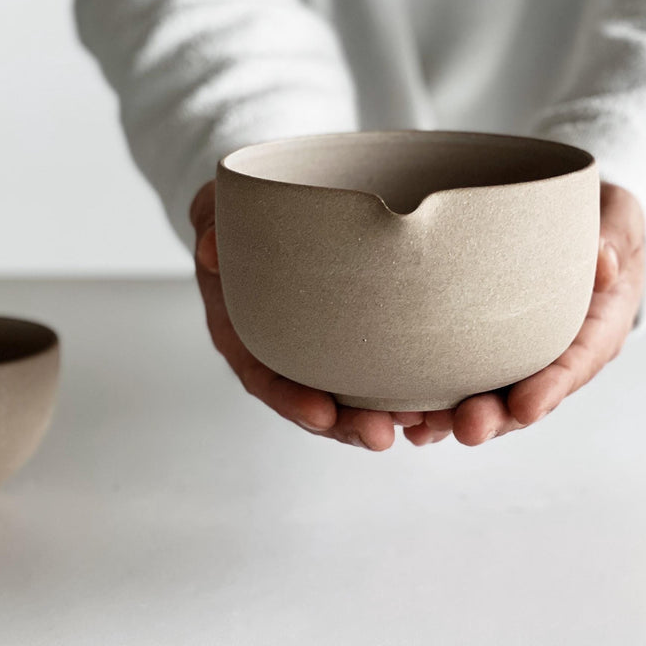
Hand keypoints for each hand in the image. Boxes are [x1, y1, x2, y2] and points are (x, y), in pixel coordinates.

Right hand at [191, 180, 419, 450]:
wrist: (260, 210)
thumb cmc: (236, 213)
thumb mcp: (215, 212)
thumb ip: (211, 228)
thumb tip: (211, 249)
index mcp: (243, 331)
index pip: (262, 377)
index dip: (290, 400)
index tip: (321, 416)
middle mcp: (281, 350)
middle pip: (311, 401)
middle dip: (346, 425)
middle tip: (381, 435)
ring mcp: (317, 348)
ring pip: (348, 396)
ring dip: (382, 415)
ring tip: (419, 426)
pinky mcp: (350, 337)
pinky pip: (375, 371)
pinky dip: (401, 388)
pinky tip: (434, 400)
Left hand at [401, 181, 645, 447]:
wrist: (581, 227)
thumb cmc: (602, 224)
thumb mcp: (619, 218)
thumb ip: (614, 238)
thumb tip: (603, 261)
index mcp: (598, 328)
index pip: (576, 363)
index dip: (551, 387)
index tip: (527, 406)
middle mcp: (557, 353)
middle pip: (527, 394)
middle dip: (496, 415)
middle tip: (467, 427)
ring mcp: (520, 358)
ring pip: (489, 397)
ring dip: (455, 416)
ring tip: (424, 428)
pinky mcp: (488, 351)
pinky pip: (461, 381)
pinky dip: (434, 405)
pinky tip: (407, 420)